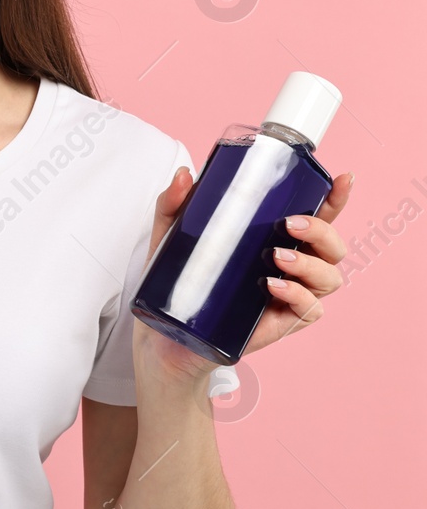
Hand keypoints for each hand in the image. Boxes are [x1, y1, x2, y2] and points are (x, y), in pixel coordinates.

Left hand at [134, 166, 356, 384]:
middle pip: (333, 247)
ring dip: (310, 264)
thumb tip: (184, 175)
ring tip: (276, 257)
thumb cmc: (180, 280)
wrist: (165, 332)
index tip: (342, 179)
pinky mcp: (281, 323)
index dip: (335, 199)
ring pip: (330, 278)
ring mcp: (290, 295)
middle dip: (321, 231)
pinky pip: (310, 310)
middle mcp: (293, 266)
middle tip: (290, 225)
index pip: (318, 217)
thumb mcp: (172, 236)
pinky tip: (273, 286)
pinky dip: (297, 295)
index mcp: (278, 240)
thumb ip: (175, 203)